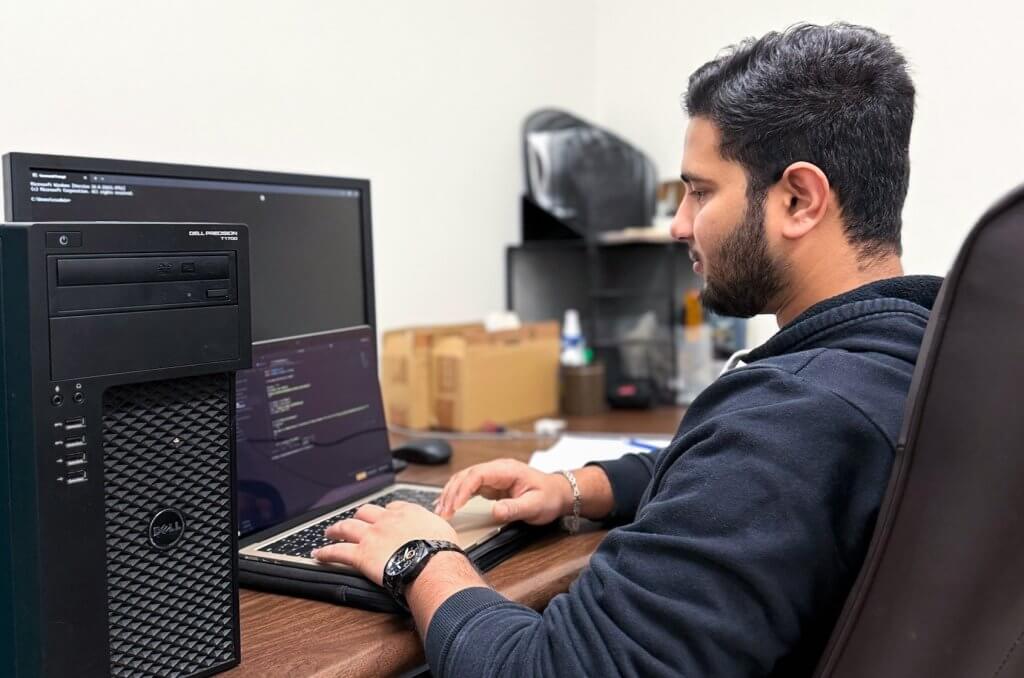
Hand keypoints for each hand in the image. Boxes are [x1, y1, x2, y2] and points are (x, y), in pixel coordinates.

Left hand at [313, 501, 457, 584]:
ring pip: (347, 528)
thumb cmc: (441, 550)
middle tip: (352, 521)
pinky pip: (338, 552)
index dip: (383, 513)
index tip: (382, 516)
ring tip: (329, 532)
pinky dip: (325, 553)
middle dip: (357, 516)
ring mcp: (371, 536)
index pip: (391, 507)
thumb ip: (435, 527)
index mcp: (407, 513)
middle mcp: (386, 521)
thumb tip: (438, 532)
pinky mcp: (361, 555)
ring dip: (335, 530)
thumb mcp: (443, 530)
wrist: (431, 563)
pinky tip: (318, 555)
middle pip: (365, 512)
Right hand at [434, 458, 571, 524]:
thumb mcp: (535, 506)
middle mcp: (496, 470)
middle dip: (451, 494)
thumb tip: (495, 511)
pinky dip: (456, 495)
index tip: (455, 507)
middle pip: (466, 476)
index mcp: (506, 470)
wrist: (558, 493)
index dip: (463, 490)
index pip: (477, 475)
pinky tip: (448, 506)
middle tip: (443, 514)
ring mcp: (492, 476)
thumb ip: (515, 508)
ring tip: (441, 512)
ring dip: (450, 494)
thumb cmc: (549, 497)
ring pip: (463, 480)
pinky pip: (468, 487)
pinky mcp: (491, 485)